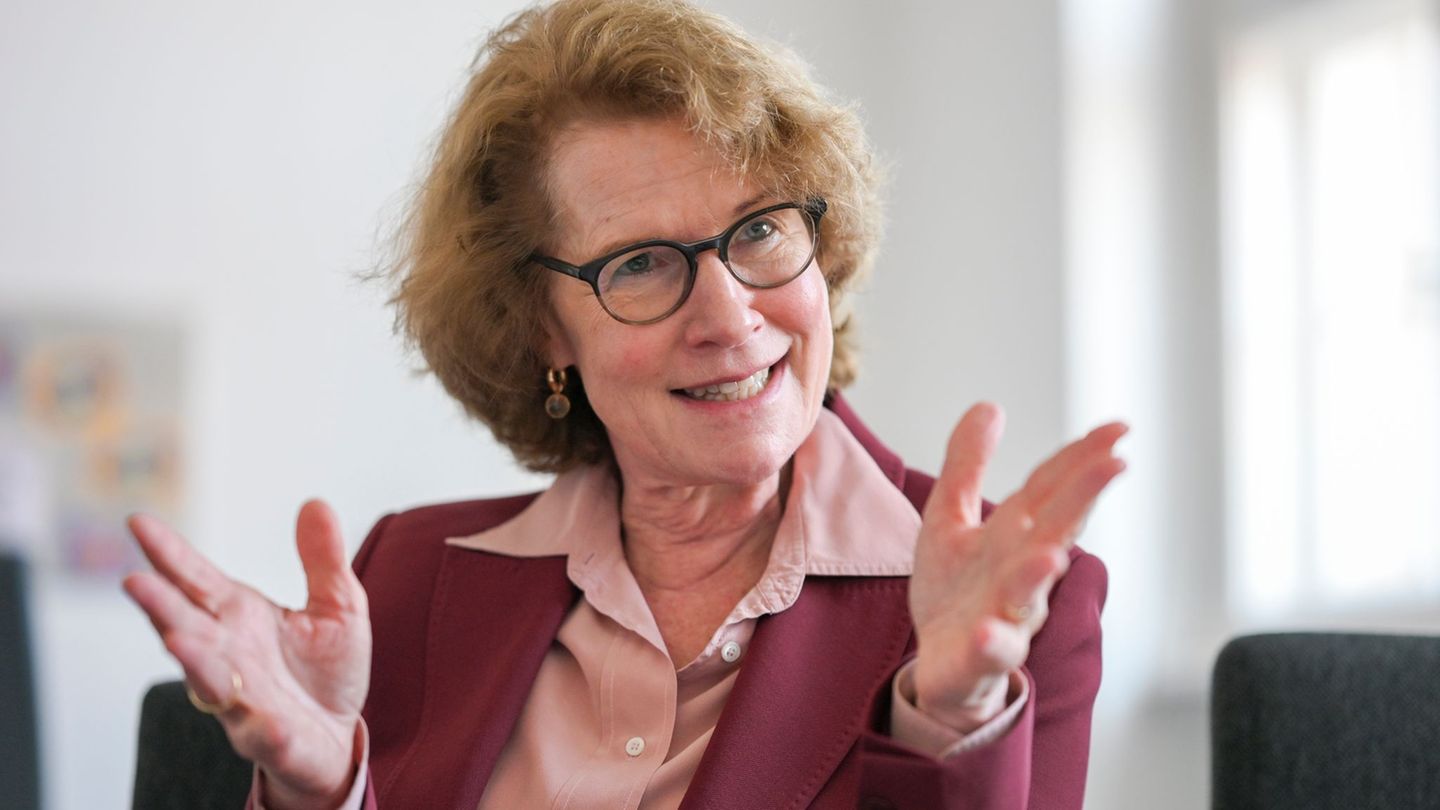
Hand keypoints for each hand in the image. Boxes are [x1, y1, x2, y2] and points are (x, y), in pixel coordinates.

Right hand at [123, 500, 370, 808]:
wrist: (336, 735)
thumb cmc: (324, 670)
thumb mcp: (337, 605)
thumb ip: (323, 559)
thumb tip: (315, 502)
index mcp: (239, 616)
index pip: (196, 580)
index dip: (168, 554)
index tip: (138, 522)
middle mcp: (228, 654)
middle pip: (186, 626)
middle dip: (160, 606)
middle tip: (134, 580)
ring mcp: (242, 698)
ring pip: (208, 680)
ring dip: (193, 661)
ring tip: (177, 640)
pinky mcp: (269, 737)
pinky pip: (262, 734)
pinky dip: (260, 726)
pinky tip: (262, 719)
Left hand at [908, 403, 1125, 730]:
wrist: (942, 662)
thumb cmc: (956, 589)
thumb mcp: (950, 515)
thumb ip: (967, 463)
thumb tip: (989, 405)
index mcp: (1017, 534)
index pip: (1054, 489)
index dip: (1082, 458)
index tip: (1119, 428)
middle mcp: (1022, 571)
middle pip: (1054, 531)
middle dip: (1083, 499)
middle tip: (1115, 464)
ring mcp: (1007, 614)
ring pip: (1029, 595)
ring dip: (1038, 575)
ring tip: (1050, 554)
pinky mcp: (981, 656)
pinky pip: (992, 651)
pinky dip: (994, 643)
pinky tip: (990, 632)